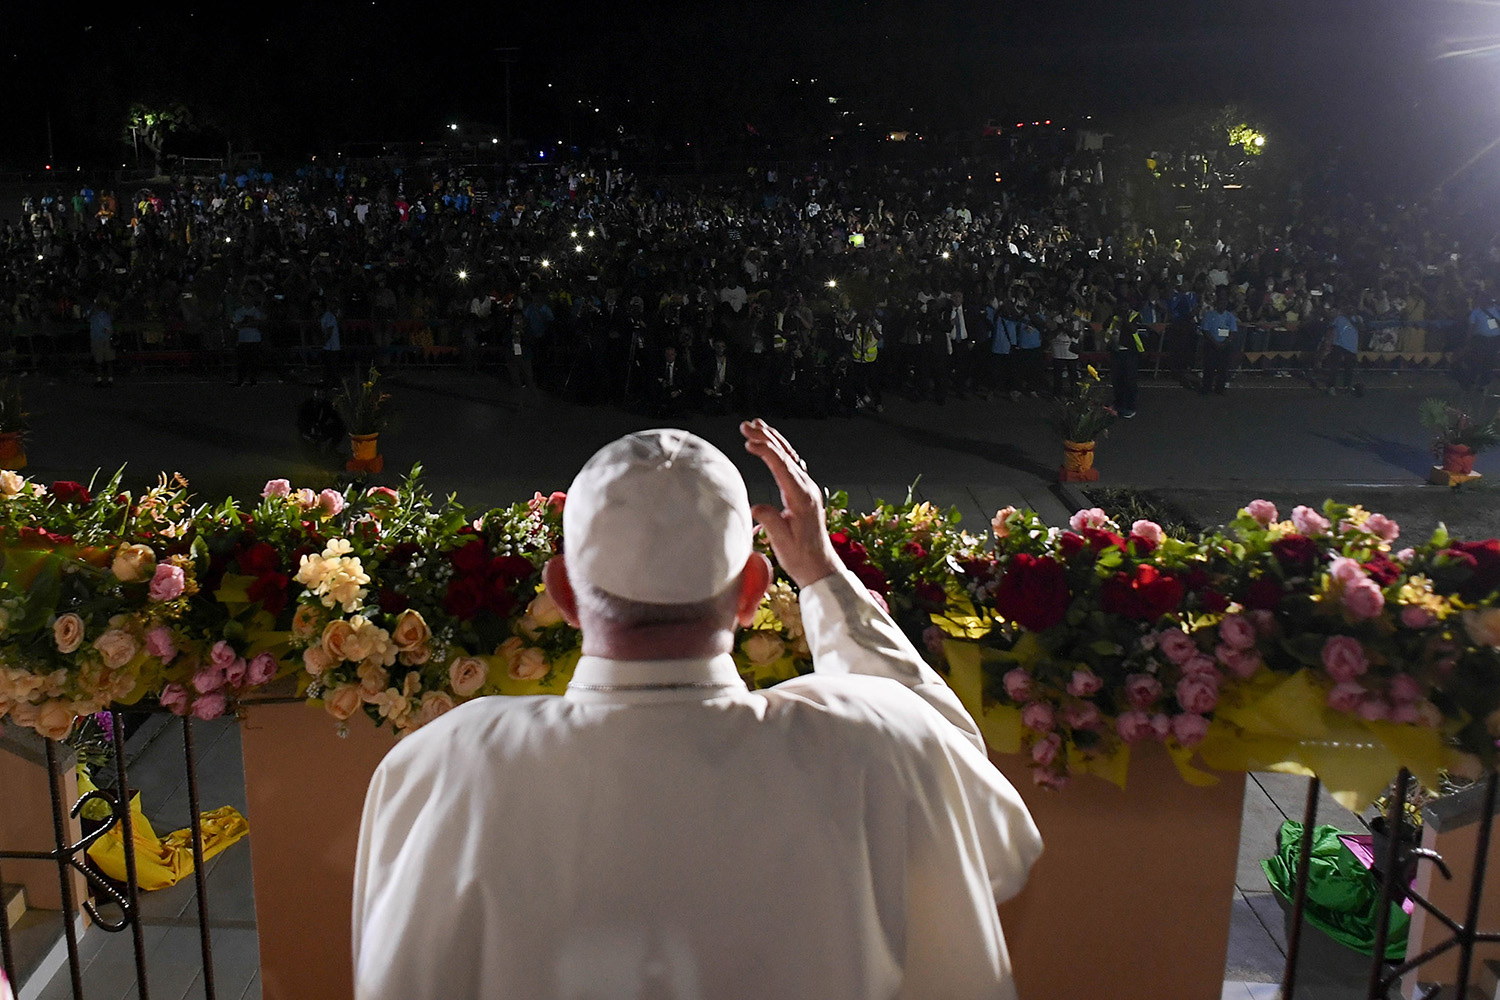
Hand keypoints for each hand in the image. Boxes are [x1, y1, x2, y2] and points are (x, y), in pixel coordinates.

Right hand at [740, 419, 840, 589]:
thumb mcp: (783, 542)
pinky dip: (780, 451)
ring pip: (790, 457)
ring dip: (773, 440)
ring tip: (756, 425)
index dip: (765, 451)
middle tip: (746, 425)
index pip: (782, 466)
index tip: (748, 442)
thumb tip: (756, 506)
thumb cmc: (801, 557)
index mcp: (802, 498)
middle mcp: (807, 489)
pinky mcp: (805, 493)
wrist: (819, 567)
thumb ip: (771, 521)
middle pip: (786, 455)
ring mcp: (808, 489)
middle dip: (766, 437)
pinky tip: (772, 445)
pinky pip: (792, 465)